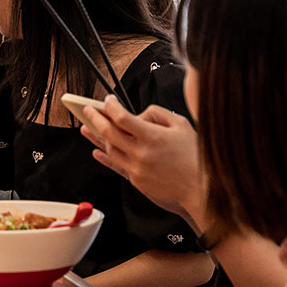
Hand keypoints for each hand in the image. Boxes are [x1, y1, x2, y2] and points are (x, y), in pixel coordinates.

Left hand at [81, 97, 209, 230]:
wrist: (199, 186)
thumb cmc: (192, 154)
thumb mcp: (180, 124)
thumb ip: (156, 113)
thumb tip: (137, 114)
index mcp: (153, 137)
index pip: (122, 118)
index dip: (111, 107)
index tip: (108, 101)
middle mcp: (142, 153)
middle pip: (109, 133)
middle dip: (95, 118)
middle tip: (87, 109)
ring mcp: (137, 169)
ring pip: (110, 150)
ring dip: (99, 137)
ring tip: (92, 127)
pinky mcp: (136, 181)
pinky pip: (116, 165)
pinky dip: (107, 155)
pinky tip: (98, 149)